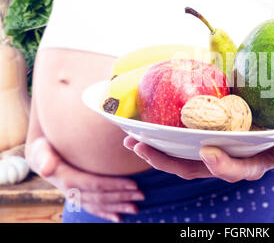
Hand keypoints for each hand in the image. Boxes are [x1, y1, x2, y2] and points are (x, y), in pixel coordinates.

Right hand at [25, 138, 144, 221]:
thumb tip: (46, 169)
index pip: (95, 184)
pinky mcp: (79, 198)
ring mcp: (75, 196)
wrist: (40, 156)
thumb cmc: (45, 148)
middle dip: (122, 197)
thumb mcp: (42, 149)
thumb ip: (45, 158)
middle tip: (142, 195)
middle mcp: (72, 191)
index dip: (115, 185)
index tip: (133, 184)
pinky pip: (93, 208)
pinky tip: (119, 218)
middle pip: (101, 196)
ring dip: (118, 207)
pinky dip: (106, 213)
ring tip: (135, 209)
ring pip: (100, 204)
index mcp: (67, 179)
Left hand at [124, 129, 273, 182]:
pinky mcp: (203, 138)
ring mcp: (213, 151)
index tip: (209, 151)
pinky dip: (161, 138)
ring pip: (182, 160)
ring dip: (157, 152)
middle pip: (196, 169)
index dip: (222, 165)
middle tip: (144, 146)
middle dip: (169, 162)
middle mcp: (228, 161)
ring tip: (132, 139)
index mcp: (252, 163)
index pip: (236, 170)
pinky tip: (142, 127)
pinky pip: (180, 143)